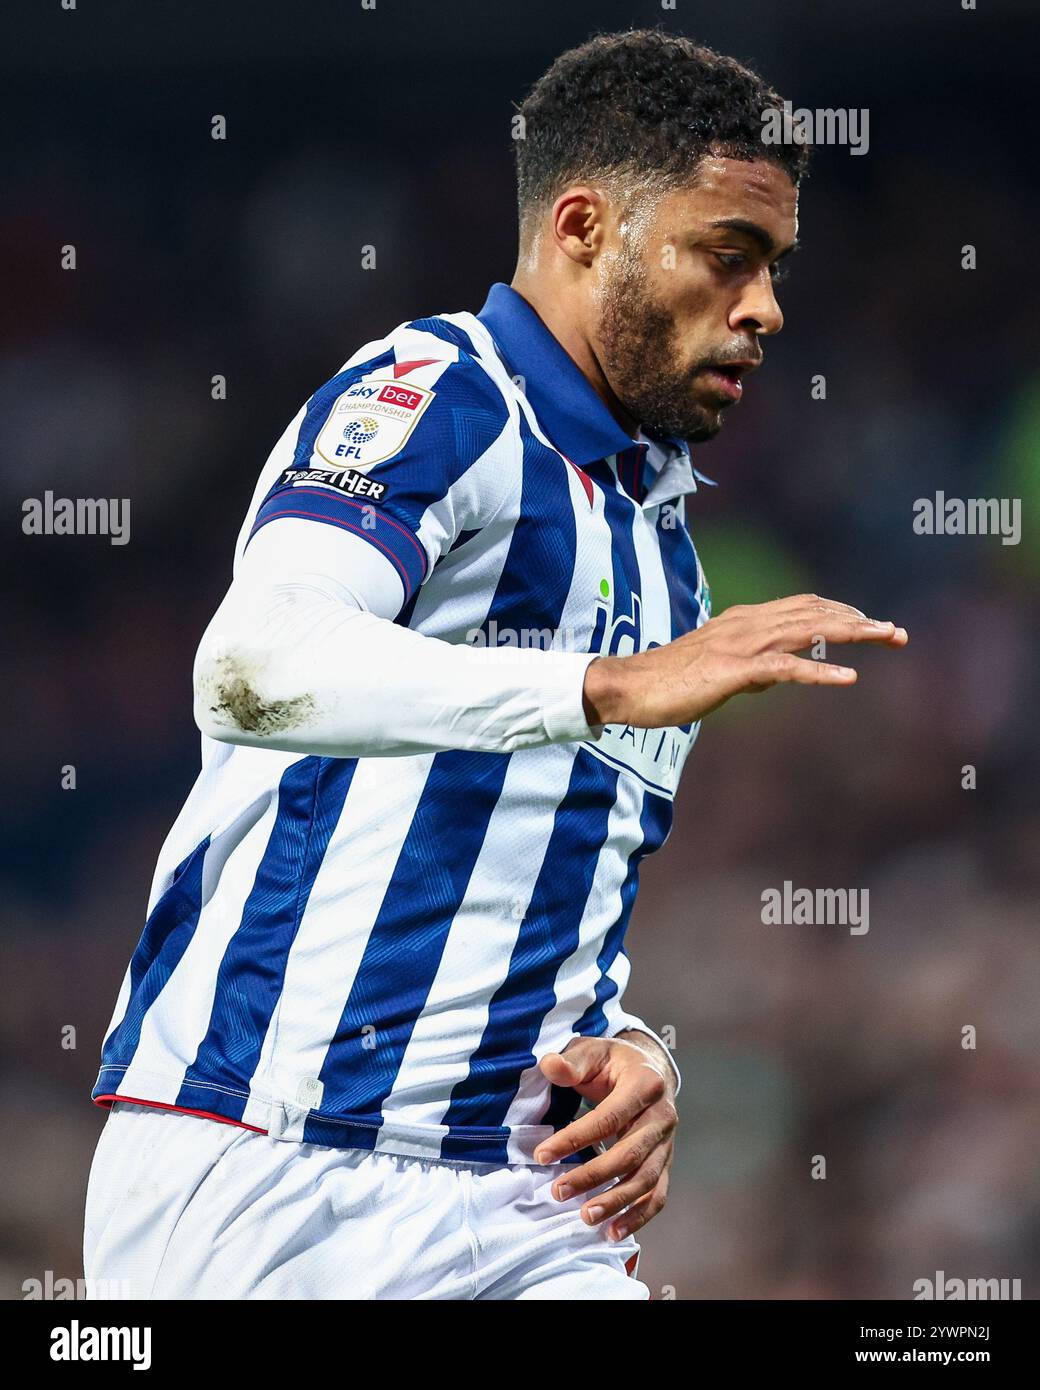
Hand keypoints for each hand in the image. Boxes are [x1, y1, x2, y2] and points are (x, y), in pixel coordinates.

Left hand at [534, 1032, 676, 1239]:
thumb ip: (572, 1061)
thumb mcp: (592, 1050)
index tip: (542, 1154)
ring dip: (616, 1202)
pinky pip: (657, 1195)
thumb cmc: (613, 1062)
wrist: (648, 1069)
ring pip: (646, 1179)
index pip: (609, 1117)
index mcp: (646, 1084)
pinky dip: (639, 1216)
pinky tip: (613, 1232)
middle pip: (629, 1154)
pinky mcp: (666, 1162)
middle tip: (558, 1191)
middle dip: (593, 1176)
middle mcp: (663, 1116)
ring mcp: (667, 1143)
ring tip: (585, 1218)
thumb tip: (550, 1066)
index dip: (575, 1138)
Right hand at [583, 593, 908, 728]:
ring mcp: (741, 645)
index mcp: (743, 622)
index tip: (871, 623)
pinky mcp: (733, 670)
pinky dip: (821, 672)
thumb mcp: (716, 670)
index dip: (840, 612)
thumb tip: (776, 674)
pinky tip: (850, 678)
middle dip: (860, 621)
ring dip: (854, 634)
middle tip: (898, 633)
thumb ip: (749, 667)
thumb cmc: (666, 682)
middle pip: (815, 614)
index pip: (802, 607)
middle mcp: (747, 625)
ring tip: (889, 638)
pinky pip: (786, 668)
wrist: (627, 686)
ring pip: (809, 631)